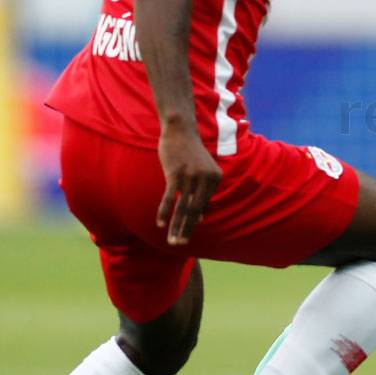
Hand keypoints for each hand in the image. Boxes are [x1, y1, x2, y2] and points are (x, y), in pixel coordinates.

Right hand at [155, 121, 221, 245]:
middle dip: (187, 230)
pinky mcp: (175, 173)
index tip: (186, 232)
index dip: (194, 220)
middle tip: (180, 244)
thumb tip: (202, 215)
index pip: (203, 205)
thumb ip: (203, 192)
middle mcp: (206, 178)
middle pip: (195, 210)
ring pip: (183, 208)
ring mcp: (191, 176)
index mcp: (215, 178)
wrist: (180, 130)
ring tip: (172, 241)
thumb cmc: (190, 152)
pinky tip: (159, 223)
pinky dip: (164, 212)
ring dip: (176, 227)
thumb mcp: (202, 170)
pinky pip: (169, 198)